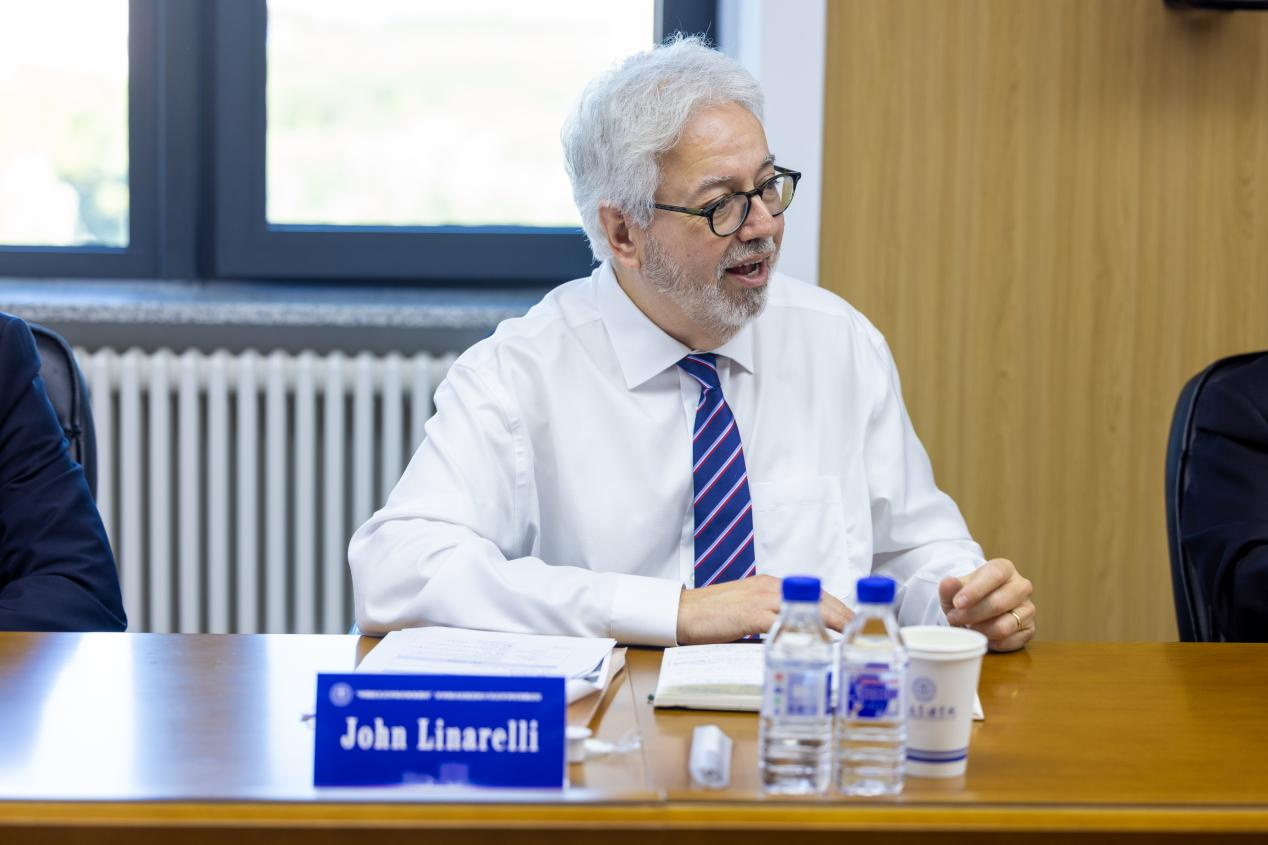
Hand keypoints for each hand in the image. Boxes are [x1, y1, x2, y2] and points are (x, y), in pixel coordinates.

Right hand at [675, 575, 853, 644]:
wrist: (681, 613)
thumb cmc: (712, 617)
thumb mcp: (747, 612)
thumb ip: (771, 618)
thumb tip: (793, 637)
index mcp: (771, 584)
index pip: (816, 593)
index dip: (840, 609)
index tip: (856, 623)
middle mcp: (771, 587)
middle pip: (820, 599)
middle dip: (845, 617)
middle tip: (865, 634)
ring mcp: (762, 599)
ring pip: (809, 609)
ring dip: (834, 626)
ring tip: (853, 641)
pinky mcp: (752, 614)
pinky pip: (787, 625)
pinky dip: (807, 635)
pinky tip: (821, 647)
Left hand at [939, 558, 1034, 651]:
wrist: (980, 609)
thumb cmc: (968, 596)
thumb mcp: (955, 590)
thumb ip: (949, 587)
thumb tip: (948, 583)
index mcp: (1004, 568)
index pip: (994, 575)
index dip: (975, 591)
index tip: (957, 603)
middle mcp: (1022, 586)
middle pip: (999, 603)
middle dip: (972, 614)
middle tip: (953, 618)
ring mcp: (1028, 608)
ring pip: (1005, 626)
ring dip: (980, 630)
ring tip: (967, 627)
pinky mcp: (1030, 629)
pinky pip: (1010, 641)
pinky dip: (991, 642)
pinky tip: (981, 636)